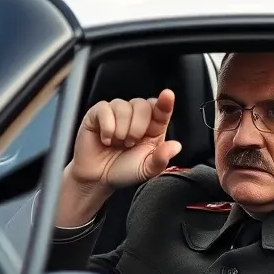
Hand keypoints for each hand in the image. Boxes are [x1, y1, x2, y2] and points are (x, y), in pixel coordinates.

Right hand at [68, 89, 182, 190]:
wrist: (98, 178)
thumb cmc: (123, 170)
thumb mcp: (146, 170)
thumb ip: (161, 159)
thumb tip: (176, 146)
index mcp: (152, 128)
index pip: (161, 110)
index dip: (165, 102)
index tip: (167, 95)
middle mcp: (136, 117)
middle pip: (142, 105)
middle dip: (138, 126)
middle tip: (130, 143)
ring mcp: (116, 113)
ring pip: (123, 106)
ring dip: (121, 129)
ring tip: (118, 142)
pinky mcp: (98, 113)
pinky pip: (105, 109)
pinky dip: (107, 127)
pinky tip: (106, 140)